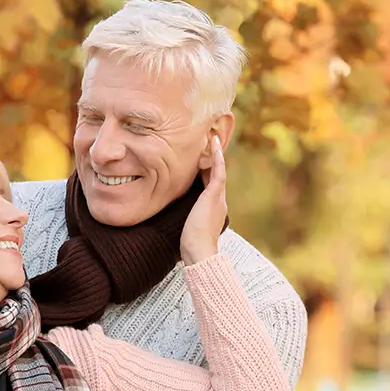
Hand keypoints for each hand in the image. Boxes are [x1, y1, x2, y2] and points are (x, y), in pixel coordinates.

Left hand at [181, 135, 227, 264]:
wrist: (200, 252)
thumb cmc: (191, 245)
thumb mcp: (187, 226)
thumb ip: (185, 217)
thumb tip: (171, 213)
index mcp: (212, 208)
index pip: (209, 185)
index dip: (205, 171)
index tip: (201, 160)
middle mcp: (218, 201)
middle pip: (215, 174)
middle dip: (212, 159)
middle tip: (209, 142)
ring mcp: (218, 197)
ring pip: (218, 170)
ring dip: (215, 154)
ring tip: (212, 138)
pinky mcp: (215, 195)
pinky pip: (218, 171)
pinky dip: (217, 157)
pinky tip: (213, 144)